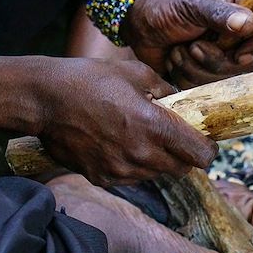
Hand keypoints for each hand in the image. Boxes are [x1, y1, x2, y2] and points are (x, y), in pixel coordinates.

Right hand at [36, 58, 217, 185]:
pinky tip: (119, 145)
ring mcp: (120, 170)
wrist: (45, 99)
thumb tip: (180, 101)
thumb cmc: (90, 79)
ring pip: (156, 174)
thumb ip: (166, 90)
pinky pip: (130, 178)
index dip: (207, 149)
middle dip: (183, 155)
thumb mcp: (136, 73)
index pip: (200, 155)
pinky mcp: (102, 178)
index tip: (203, 140)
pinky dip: (132, 166)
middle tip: (172, 137)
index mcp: (155, 127)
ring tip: (140, 138)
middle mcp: (141, 154)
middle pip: (181, 169)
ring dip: (157, 161)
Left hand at [120, 0, 252, 88]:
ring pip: (227, 80)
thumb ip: (218, 13)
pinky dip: (187, 78)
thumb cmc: (165, 5)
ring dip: (196, 69)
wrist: (137, 24)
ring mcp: (225, 57)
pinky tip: (174, 62)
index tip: (239, 54)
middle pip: (250, 63)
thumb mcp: (192, 4)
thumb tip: (248, 23)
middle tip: (193, 46)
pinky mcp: (207, 76)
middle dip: (216, 61)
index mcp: (244, 9)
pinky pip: (207, 90)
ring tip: (179, 51)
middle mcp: (240, 35)